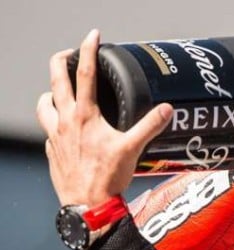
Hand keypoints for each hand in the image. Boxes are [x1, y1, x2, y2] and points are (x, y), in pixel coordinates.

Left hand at [36, 29, 170, 206]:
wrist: (88, 205)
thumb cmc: (107, 178)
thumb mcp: (133, 149)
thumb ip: (150, 126)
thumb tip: (167, 109)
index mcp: (85, 115)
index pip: (83, 73)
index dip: (88, 50)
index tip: (93, 37)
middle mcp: (65, 121)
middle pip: (55, 80)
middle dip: (59, 61)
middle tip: (68, 53)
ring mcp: (55, 136)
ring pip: (43, 103)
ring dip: (50, 93)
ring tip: (59, 91)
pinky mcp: (53, 150)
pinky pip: (48, 129)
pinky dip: (55, 123)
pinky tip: (66, 129)